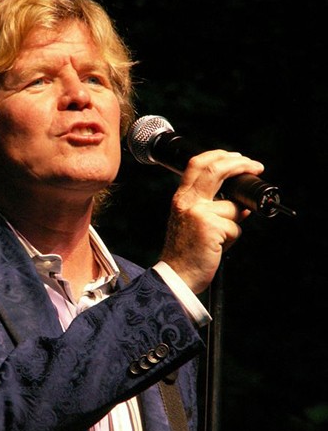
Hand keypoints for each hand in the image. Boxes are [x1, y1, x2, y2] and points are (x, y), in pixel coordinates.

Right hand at [160, 149, 263, 293]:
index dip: (219, 155)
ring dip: (234, 223)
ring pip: (233, 206)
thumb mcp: (191, 222)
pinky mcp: (211, 227)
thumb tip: (239, 202)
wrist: (176, 275)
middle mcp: (187, 202)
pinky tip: (217, 247)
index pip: (197, 164)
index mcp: (181, 198)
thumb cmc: (184, 252)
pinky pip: (235, 227)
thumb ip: (211, 207)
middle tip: (256, 167)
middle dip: (240, 164)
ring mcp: (198, 213)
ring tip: (219, 239)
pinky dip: (232, 239)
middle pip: (216, 169)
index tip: (237, 158)